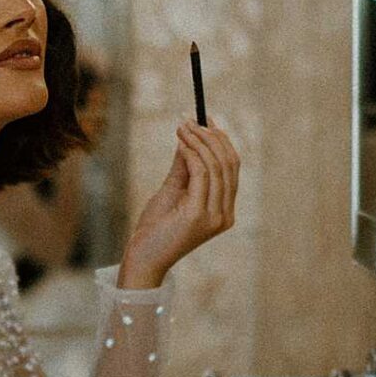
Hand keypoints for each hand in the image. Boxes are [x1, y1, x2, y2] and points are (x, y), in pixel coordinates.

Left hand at [119, 119, 239, 288]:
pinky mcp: (199, 215)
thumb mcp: (173, 190)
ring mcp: (215, 217)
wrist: (143, 257)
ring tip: (181, 127)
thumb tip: (189, 137)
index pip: (232, 168)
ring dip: (198, 141)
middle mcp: (225, 215)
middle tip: (190, 119)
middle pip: (228, 164)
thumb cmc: (156, 227)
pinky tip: (180, 143)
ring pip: (215, 166)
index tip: (206, 120)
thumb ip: (184, 167)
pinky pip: (201, 174)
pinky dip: (191, 153)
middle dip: (210, 136)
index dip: (221, 140)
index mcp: (224, 211)